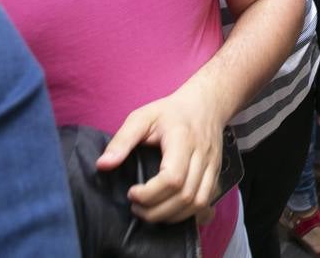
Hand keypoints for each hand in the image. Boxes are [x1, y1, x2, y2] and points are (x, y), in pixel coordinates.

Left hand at [98, 80, 225, 223]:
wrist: (206, 104)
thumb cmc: (171, 112)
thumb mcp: (142, 117)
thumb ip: (122, 140)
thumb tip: (102, 165)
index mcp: (183, 139)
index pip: (172, 177)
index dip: (150, 194)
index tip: (131, 193)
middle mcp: (202, 154)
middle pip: (185, 195)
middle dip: (157, 210)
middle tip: (136, 208)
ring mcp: (212, 165)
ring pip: (198, 203)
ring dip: (172, 216)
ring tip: (150, 212)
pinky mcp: (217, 173)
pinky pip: (206, 202)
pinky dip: (188, 213)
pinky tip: (170, 211)